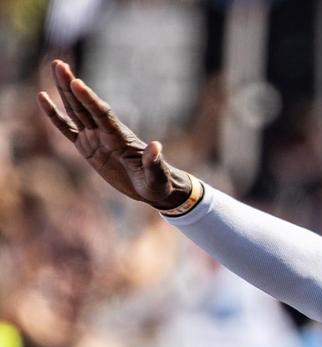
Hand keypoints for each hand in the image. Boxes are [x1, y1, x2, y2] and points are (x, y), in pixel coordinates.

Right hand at [36, 60, 190, 209]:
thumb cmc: (158, 182)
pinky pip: (67, 128)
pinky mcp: (87, 147)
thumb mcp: (157, 176)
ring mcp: (95, 138)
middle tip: (58, 64)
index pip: (102, 114)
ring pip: (75, 110)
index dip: (90, 99)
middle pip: (85, 105)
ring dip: (64, 90)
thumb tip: (156, 145)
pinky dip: (55, 115)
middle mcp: (106, 133)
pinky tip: (43, 98)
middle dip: (71, 86)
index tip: (77, 82)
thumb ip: (154, 162)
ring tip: (56, 67)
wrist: (154, 188)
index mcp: (121, 138)